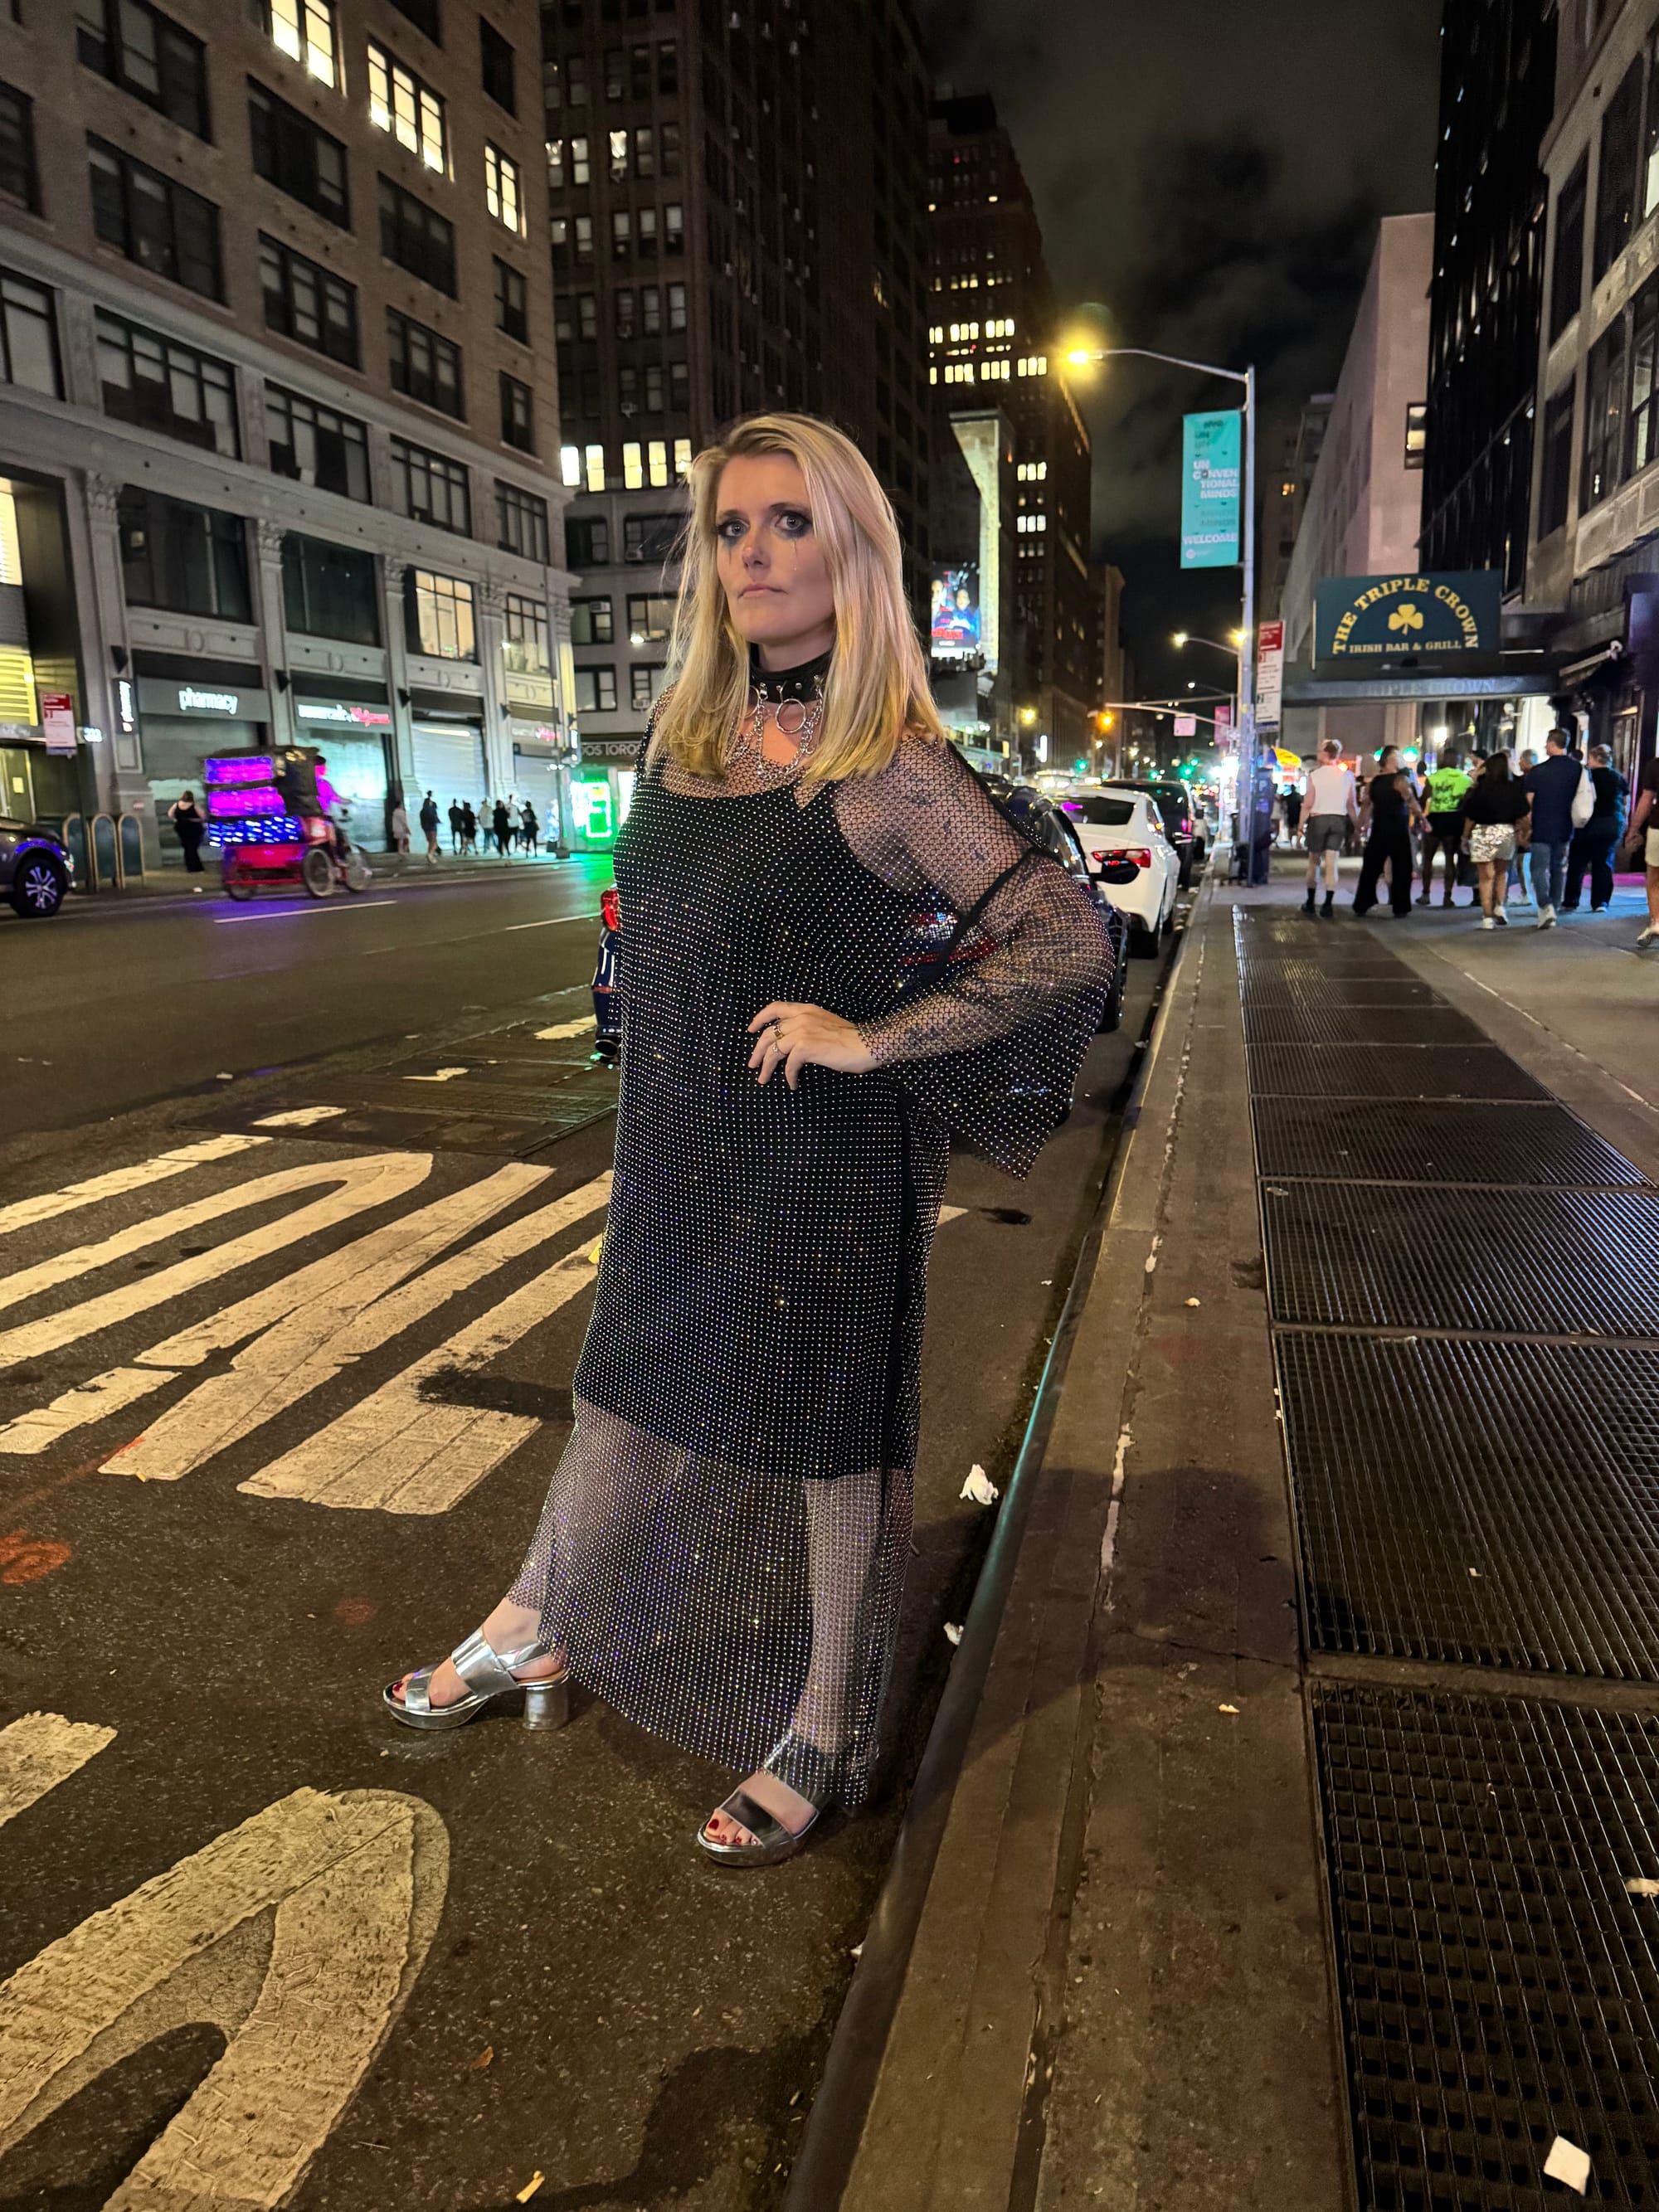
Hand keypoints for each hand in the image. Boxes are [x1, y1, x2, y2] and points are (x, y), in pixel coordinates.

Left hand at [747, 1002, 875, 1089]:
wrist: (866, 1044)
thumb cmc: (851, 1039)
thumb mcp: (825, 1024)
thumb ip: (807, 1028)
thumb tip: (792, 1046)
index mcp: (805, 1010)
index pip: (775, 1008)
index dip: (759, 1019)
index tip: (751, 1030)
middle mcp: (801, 1017)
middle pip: (768, 1033)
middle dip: (757, 1051)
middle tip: (752, 1064)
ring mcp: (802, 1031)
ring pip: (774, 1050)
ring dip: (766, 1067)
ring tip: (763, 1079)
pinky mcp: (805, 1046)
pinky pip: (789, 1064)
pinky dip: (789, 1076)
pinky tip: (793, 1084)